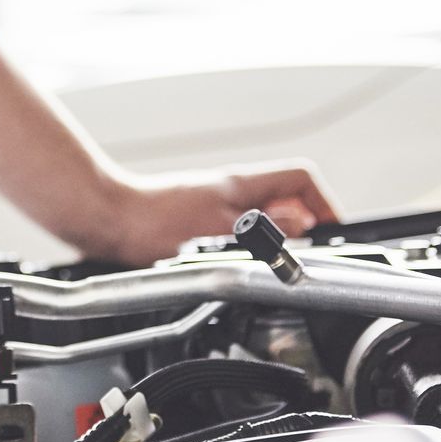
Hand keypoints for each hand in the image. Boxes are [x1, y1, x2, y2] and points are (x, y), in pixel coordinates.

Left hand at [89, 161, 340, 266]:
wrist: (110, 222)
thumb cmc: (151, 222)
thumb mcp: (218, 231)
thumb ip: (265, 231)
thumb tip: (302, 226)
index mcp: (244, 184)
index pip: (303, 179)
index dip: (324, 204)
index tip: (330, 232)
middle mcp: (234, 191)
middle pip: (288, 201)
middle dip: (298, 229)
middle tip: (293, 253)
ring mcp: (218, 205)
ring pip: (264, 221)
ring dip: (269, 241)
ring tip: (259, 260)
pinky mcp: (202, 223)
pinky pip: (239, 232)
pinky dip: (245, 248)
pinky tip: (231, 263)